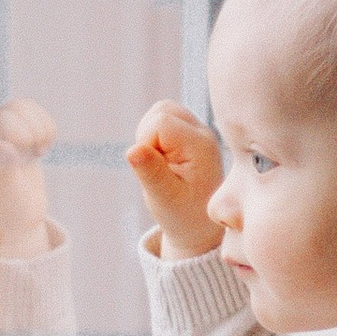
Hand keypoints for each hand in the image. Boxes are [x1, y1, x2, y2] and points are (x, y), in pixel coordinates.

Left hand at [0, 97, 56, 258]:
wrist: (20, 215)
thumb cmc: (9, 208)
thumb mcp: (8, 194)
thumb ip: (5, 170)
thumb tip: (5, 147)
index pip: (1, 120)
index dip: (19, 136)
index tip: (22, 160)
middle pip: (15, 108)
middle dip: (32, 133)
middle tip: (30, 157)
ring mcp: (1, 129)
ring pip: (26, 106)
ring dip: (41, 129)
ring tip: (36, 152)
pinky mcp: (17, 128)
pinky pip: (36, 112)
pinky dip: (47, 129)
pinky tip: (42, 147)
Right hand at [128, 98, 224, 256]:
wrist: (200, 226)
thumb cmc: (183, 215)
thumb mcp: (164, 198)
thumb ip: (150, 172)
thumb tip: (133, 150)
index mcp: (201, 146)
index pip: (160, 122)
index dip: (145, 142)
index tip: (154, 169)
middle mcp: (204, 133)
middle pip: (162, 109)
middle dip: (147, 135)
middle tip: (156, 166)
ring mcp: (199, 132)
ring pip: (163, 111)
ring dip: (150, 134)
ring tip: (159, 163)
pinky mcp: (191, 134)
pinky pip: (164, 120)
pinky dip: (155, 136)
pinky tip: (162, 159)